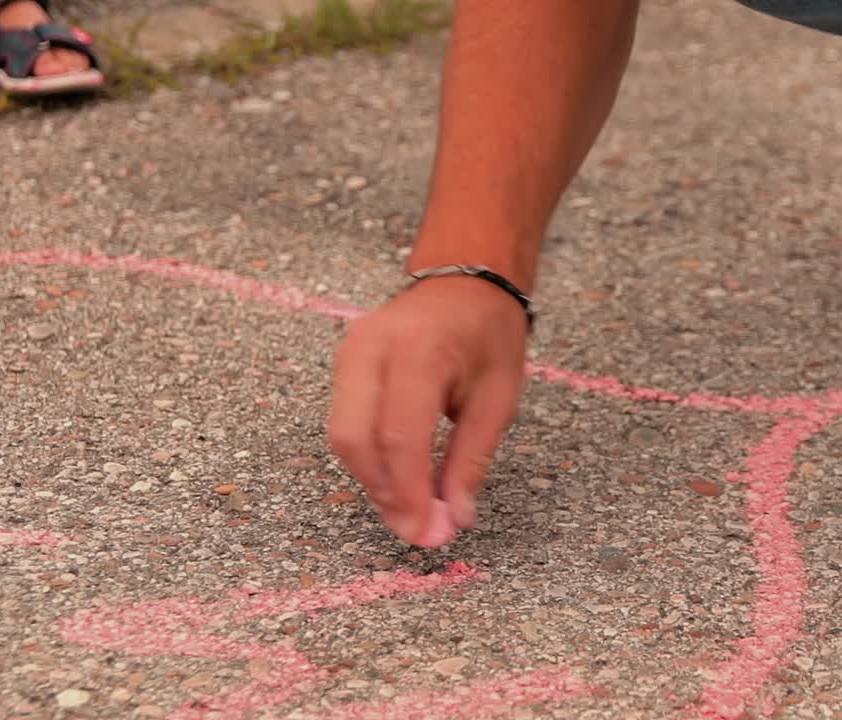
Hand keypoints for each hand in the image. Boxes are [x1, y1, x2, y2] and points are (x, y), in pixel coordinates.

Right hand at [327, 277, 528, 546]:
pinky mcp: (343, 363)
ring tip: (411, 507)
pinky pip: (344, 422)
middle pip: (355, 438)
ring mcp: (350, 352)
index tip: (426, 533)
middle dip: (383, 492)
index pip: (399, 435)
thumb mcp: (498, 398)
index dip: (407, 492)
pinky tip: (398, 477)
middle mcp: (372, 348)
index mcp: (420, 351)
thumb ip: (471, 460)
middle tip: (416, 529)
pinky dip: (368, 458)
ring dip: (373, 480)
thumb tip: (455, 518)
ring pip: (343, 435)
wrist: (464, 283)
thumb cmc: (488, 334)